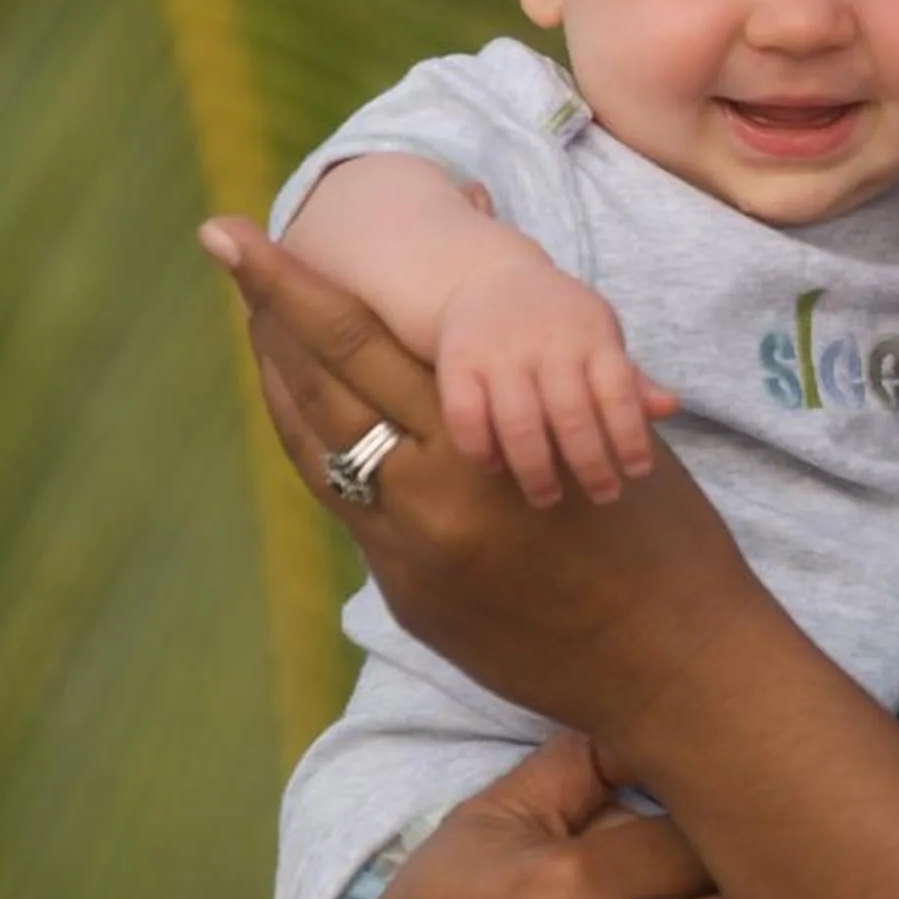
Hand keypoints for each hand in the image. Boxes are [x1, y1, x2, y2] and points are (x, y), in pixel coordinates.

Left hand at [199, 215, 772, 750]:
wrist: (673, 666)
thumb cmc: (662, 537)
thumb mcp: (597, 435)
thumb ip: (529, 379)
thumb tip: (484, 308)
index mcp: (475, 446)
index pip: (354, 342)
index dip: (285, 284)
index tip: (229, 232)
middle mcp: (424, 500)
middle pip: (316, 386)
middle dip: (267, 311)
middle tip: (225, 244)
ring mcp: (407, 558)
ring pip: (316, 450)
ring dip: (284, 382)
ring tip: (261, 326)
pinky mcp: (409, 600)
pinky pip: (348, 507)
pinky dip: (323, 449)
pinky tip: (315, 414)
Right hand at [438, 262, 679, 507]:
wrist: (488, 277)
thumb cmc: (558, 320)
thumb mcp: (599, 335)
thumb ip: (630, 379)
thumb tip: (669, 408)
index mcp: (590, 337)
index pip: (617, 392)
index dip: (630, 437)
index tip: (637, 472)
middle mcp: (546, 344)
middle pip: (571, 415)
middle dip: (590, 464)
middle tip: (601, 495)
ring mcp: (499, 353)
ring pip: (518, 422)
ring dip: (535, 469)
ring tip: (547, 497)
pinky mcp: (457, 363)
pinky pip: (465, 416)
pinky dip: (480, 448)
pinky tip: (495, 466)